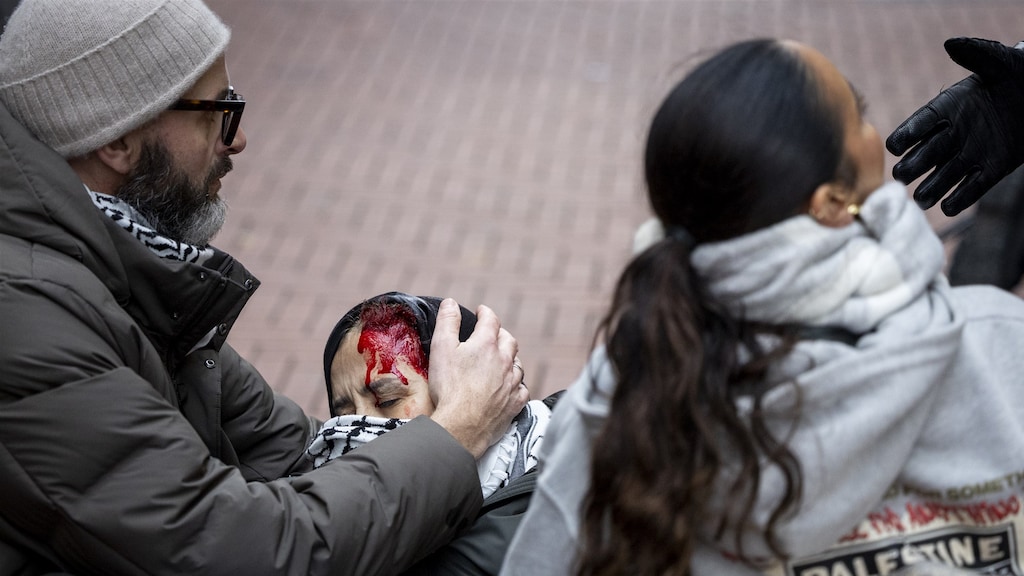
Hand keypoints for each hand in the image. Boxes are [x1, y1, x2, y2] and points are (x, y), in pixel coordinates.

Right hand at [427, 299, 527, 458]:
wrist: (462, 425)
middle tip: (492, 334)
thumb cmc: (450, 387)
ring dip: (511, 358)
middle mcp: (504, 360)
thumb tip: (451, 303)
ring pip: (517, 364)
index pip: (491, 320)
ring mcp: (512, 383)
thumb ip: (447, 322)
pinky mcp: (515, 403)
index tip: (481, 311)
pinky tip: (512, 386)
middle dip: (500, 334)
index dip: (485, 313)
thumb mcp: (441, 348)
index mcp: (487, 344)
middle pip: (508, 340)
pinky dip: (517, 384)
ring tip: (502, 359)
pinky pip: (522, 389)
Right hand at [886, 37, 1023, 215]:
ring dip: (931, 189)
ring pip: (942, 177)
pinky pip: (970, 189)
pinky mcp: (989, 171)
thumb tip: (952, 43)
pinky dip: (958, 199)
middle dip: (912, 166)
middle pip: (924, 155)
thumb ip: (977, 54)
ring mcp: (968, 155)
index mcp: (947, 109)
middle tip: (903, 175)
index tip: (895, 145)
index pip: (919, 123)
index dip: (906, 134)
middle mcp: (952, 135)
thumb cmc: (1019, 76)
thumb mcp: (1001, 63)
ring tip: (923, 199)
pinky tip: (948, 206)